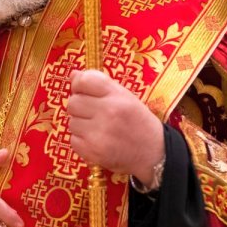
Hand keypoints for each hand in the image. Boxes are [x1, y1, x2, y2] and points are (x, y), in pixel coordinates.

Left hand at [67, 70, 164, 186]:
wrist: (154, 152)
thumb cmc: (137, 121)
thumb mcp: (125, 96)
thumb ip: (99, 83)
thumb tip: (73, 75)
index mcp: (118, 96)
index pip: (84, 81)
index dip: (79, 85)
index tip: (84, 91)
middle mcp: (108, 113)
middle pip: (73, 102)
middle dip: (79, 107)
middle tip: (93, 113)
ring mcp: (99, 134)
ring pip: (72, 122)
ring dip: (81, 125)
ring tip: (98, 128)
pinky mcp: (92, 151)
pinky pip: (73, 140)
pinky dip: (81, 141)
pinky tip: (96, 141)